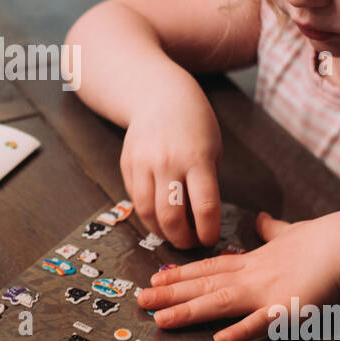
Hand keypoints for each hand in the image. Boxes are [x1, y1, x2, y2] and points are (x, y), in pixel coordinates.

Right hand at [119, 82, 221, 248]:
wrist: (160, 96)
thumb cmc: (195, 125)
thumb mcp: (212, 150)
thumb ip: (207, 184)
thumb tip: (201, 222)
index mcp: (197, 159)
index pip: (204, 207)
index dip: (208, 232)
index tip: (210, 239)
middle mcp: (168, 163)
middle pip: (172, 217)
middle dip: (182, 239)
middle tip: (190, 244)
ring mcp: (143, 164)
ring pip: (148, 213)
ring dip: (162, 232)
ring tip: (173, 235)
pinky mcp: (127, 165)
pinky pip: (136, 200)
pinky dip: (147, 215)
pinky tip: (158, 217)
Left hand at [137, 211, 339, 340]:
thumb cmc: (326, 239)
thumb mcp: (292, 231)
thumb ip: (273, 230)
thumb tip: (262, 219)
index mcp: (254, 261)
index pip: (209, 268)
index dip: (181, 274)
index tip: (156, 279)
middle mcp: (252, 275)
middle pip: (203, 285)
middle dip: (170, 294)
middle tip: (140, 302)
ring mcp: (267, 292)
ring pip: (219, 303)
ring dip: (189, 312)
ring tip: (162, 321)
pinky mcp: (288, 309)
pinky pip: (261, 323)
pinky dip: (240, 332)